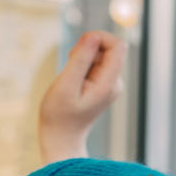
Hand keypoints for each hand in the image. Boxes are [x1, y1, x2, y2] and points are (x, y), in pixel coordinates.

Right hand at [39, 32, 126, 163]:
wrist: (61, 138)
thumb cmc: (59, 115)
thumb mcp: (65, 85)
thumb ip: (80, 60)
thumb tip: (93, 36)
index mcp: (109, 83)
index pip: (117, 45)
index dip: (98, 38)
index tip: (78, 48)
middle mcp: (114, 82)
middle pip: (109, 48)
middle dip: (87, 49)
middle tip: (70, 66)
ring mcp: (110, 84)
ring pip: (100, 55)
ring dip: (83, 58)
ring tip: (70, 77)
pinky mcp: (102, 85)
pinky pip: (95, 64)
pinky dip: (82, 65)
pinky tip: (72, 81)